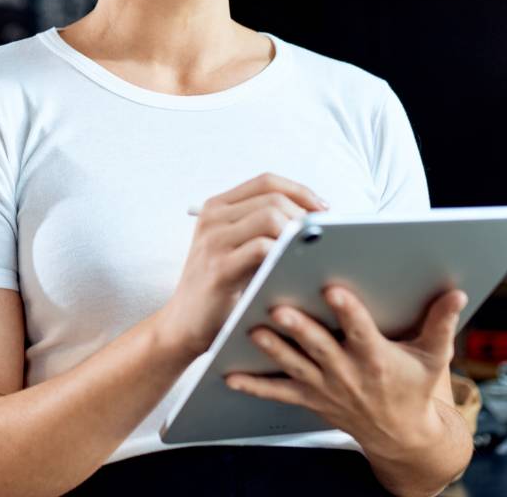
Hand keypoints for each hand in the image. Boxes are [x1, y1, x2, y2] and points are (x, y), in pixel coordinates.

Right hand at [156, 173, 328, 359]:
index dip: (300, 191)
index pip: (267, 182)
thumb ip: (261, 228)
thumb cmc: (220, 288)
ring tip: (311, 252)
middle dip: (304, 214)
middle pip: (272, 197)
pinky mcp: (219, 268)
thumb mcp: (234, 248)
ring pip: (270, 217)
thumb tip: (314, 218)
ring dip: (297, 233)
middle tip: (322, 236)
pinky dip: (284, 254)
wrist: (182, 325)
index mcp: (217, 207)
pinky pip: (262, 248)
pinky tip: (295, 267)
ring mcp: (213, 241)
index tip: (323, 210)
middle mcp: (213, 218)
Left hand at [224, 285, 467, 459]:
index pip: (361, 331)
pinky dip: (254, 385)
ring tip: (250, 330)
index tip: (333, 290)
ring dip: (272, 349)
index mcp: (376, 358)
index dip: (348, 311)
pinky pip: (278, 391)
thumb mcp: (434, 357)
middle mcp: (347, 372)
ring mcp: (325, 386)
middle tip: (279, 308)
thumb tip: (456, 292)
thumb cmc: (413, 387)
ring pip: (294, 365)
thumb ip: (442, 323)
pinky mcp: (310, 397)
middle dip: (299, 329)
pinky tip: (229, 374)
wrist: (400, 436)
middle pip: (319, 348)